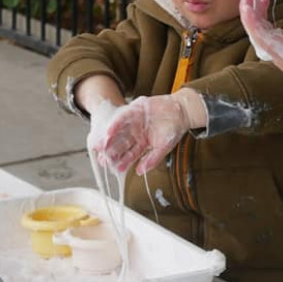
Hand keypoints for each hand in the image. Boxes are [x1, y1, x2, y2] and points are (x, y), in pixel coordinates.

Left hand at [90, 90, 205, 174]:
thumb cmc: (174, 129)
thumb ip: (152, 159)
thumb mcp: (164, 147)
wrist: (181, 111)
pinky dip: (116, 124)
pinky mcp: (134, 110)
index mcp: (142, 142)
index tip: (115, 169)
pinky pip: (123, 117)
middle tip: (102, 159)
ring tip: (101, 147)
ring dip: (109, 139)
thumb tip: (140, 172)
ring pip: (119, 132)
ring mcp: (134, 121)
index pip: (130, 154)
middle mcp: (136, 132)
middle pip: (122, 144)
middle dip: (112, 152)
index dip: (123, 161)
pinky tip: (109, 132)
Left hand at [240, 0, 282, 101]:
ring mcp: (274, 46)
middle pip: (254, 29)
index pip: (259, 35)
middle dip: (248, 9)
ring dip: (254, 7)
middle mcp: (272, 49)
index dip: (251, 20)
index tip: (246, 4)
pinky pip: (265, 25)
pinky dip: (263, 11)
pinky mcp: (279, 42)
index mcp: (278, 53)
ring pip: (258, 25)